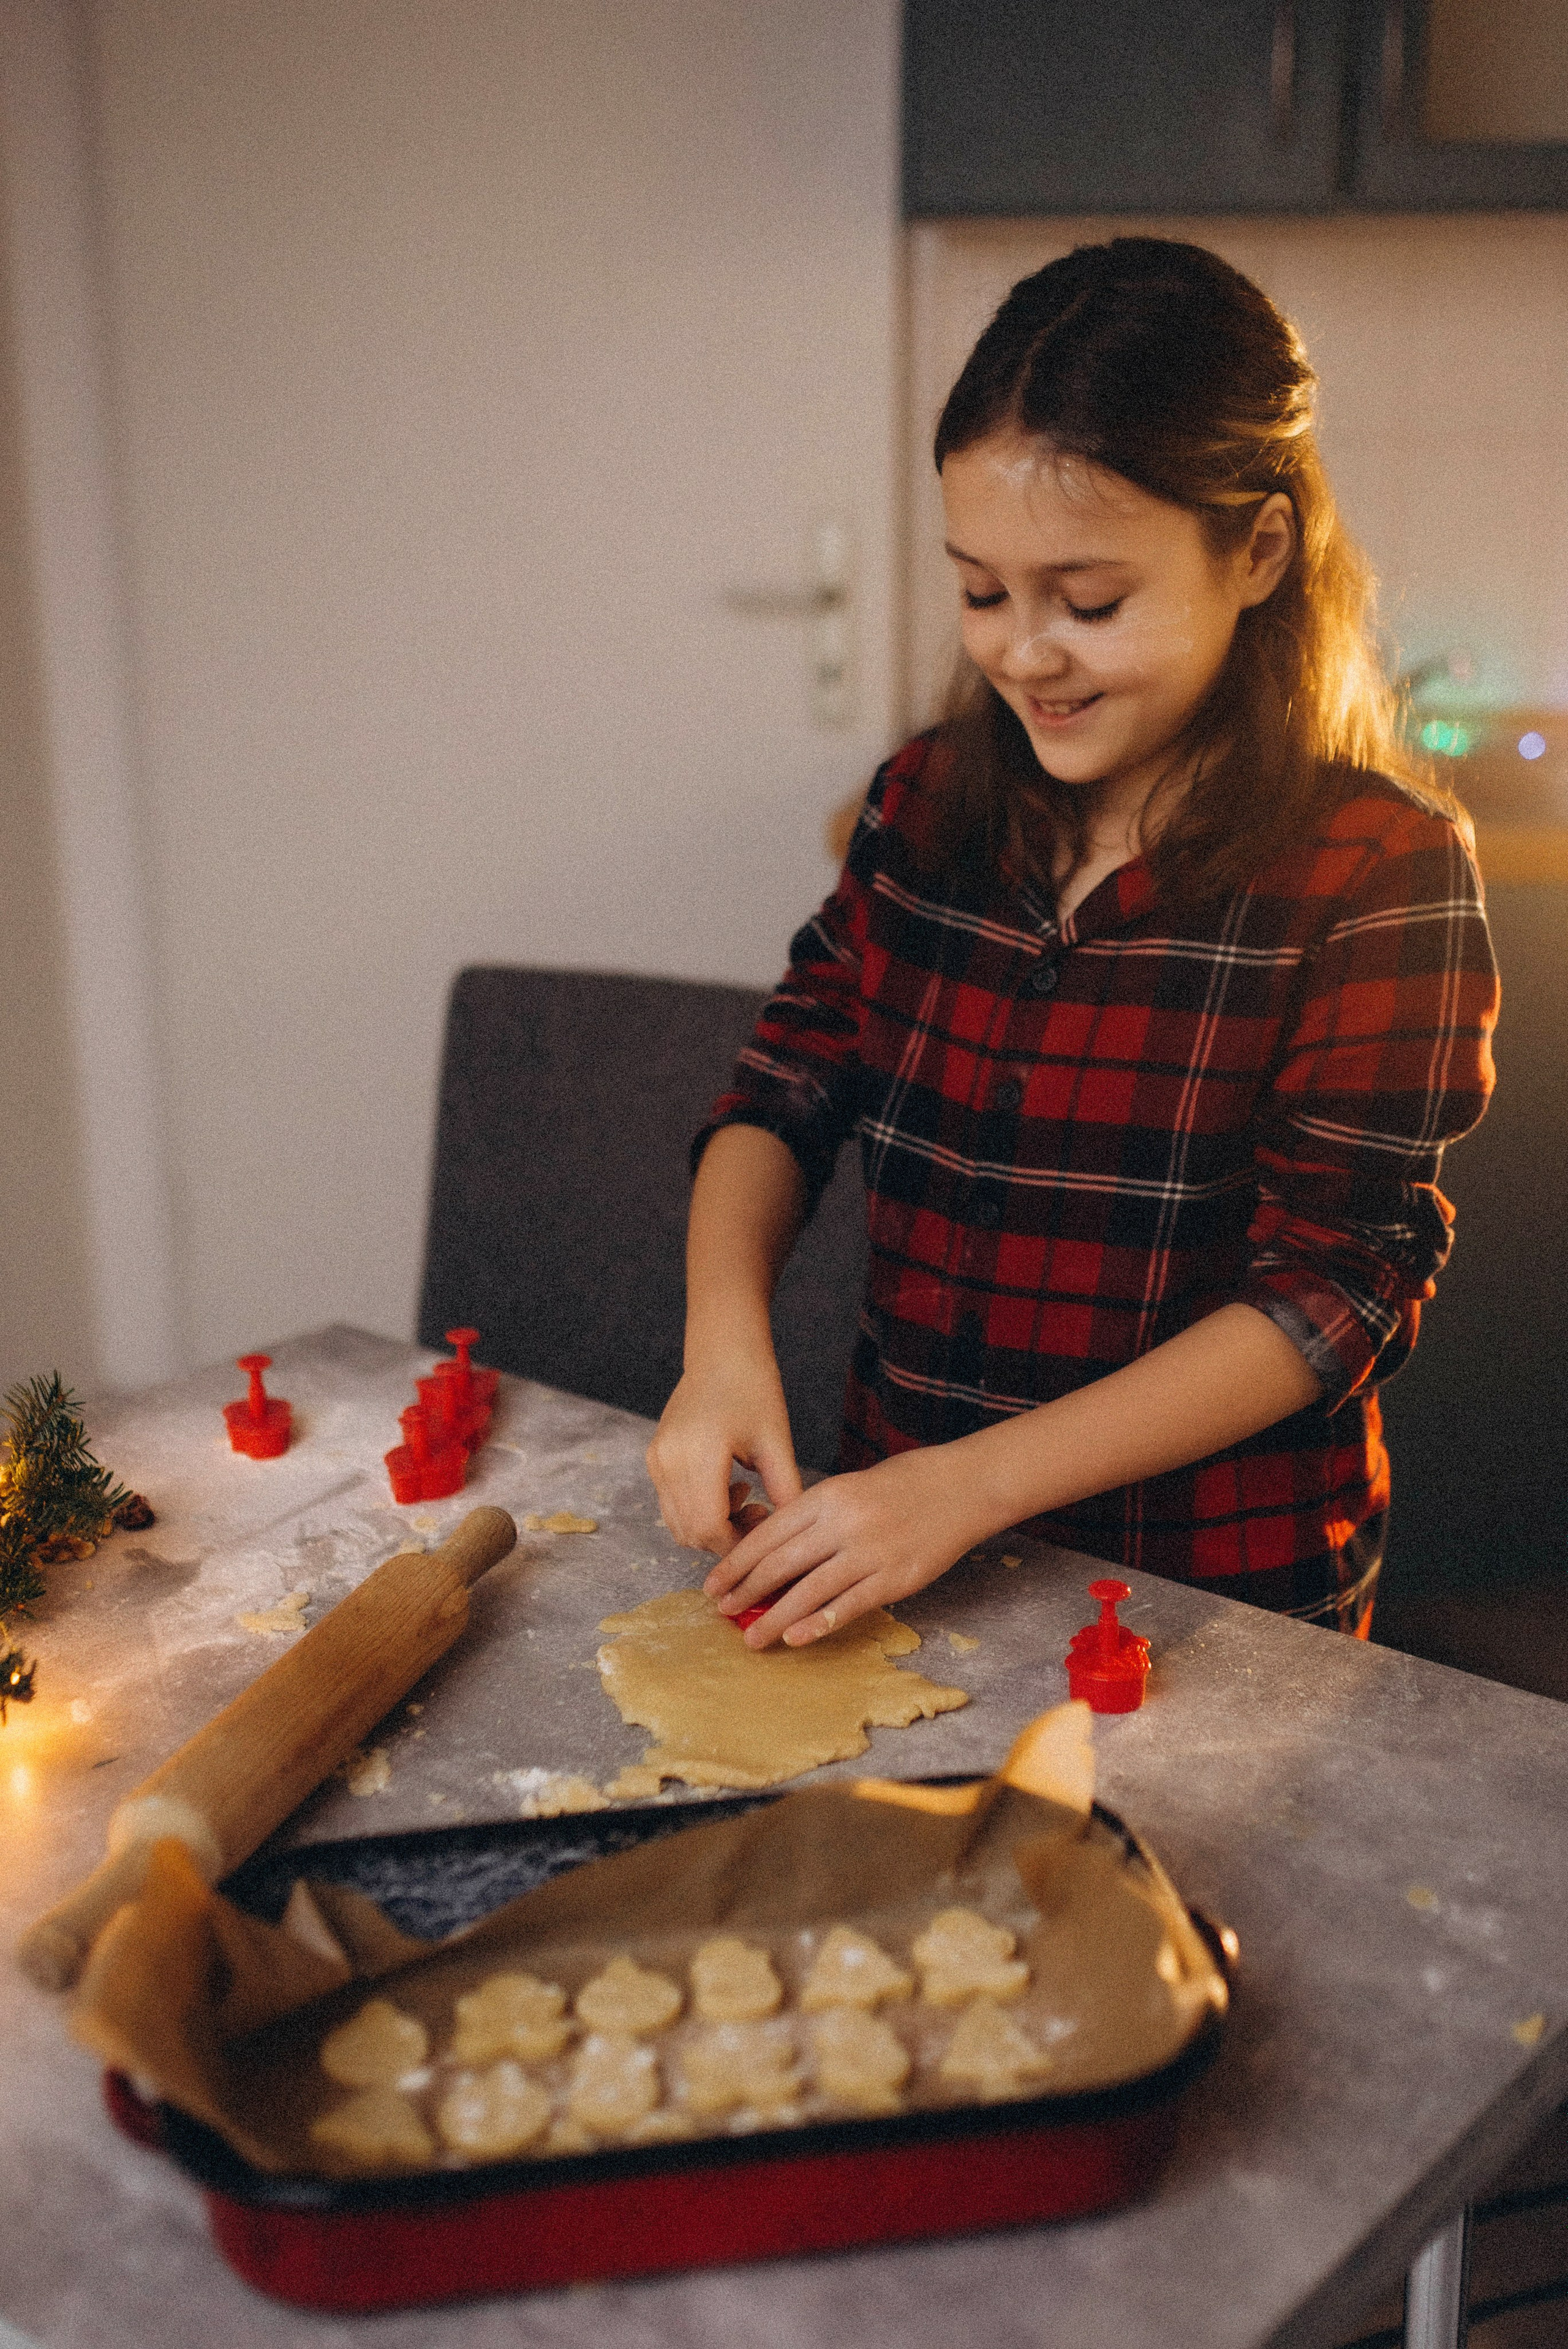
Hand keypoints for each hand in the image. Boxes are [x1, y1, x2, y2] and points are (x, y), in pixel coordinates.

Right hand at [646, 1350, 802, 1555]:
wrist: (722, 1353)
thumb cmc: (754, 1389)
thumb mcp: (776, 1441)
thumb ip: (786, 1490)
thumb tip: (796, 1535)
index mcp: (697, 1455)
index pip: (709, 1528)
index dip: (738, 1544)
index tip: (766, 1532)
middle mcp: (668, 1461)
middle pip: (691, 1533)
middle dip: (728, 1539)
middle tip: (760, 1515)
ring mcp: (656, 1461)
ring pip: (678, 1524)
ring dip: (713, 1527)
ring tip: (746, 1498)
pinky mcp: (655, 1458)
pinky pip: (672, 1505)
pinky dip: (699, 1511)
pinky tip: (727, 1487)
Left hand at [702, 1446, 987, 1646]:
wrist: (964, 1486)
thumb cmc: (904, 1484)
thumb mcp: (850, 1486)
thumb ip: (815, 1516)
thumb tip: (774, 1552)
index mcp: (827, 1497)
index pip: (768, 1534)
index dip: (736, 1563)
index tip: (715, 1583)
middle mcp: (843, 1523)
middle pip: (780, 1564)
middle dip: (746, 1592)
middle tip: (722, 1612)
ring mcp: (870, 1552)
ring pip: (809, 1591)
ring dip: (775, 1619)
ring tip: (752, 1640)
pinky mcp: (895, 1578)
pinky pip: (849, 1606)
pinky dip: (819, 1624)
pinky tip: (796, 1639)